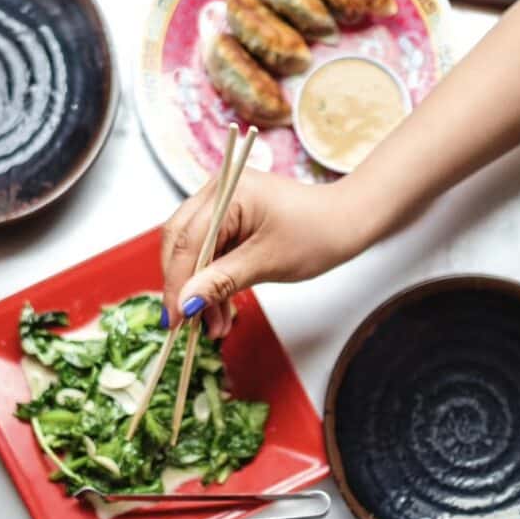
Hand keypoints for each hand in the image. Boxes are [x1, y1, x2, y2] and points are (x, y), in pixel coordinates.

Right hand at [161, 169, 366, 337]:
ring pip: (194, 252)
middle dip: (185, 286)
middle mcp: (218, 192)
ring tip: (214, 326)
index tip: (173, 318)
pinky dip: (212, 282)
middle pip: (182, 242)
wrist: (346, 223)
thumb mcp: (267, 262)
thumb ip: (221, 281)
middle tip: (187, 324)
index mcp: (228, 192)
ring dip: (200, 290)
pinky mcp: (229, 220)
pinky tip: (219, 310)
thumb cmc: (317, 233)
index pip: (188, 240)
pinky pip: (209, 253)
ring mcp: (221, 204)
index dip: (177, 282)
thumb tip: (185, 303)